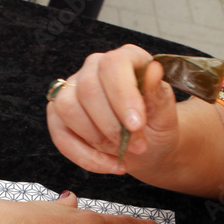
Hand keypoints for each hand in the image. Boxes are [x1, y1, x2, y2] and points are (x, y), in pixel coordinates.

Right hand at [46, 44, 179, 174]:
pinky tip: (109, 164)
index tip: (136, 124)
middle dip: (112, 126)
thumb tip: (153, 71)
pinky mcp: (58, 116)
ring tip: (123, 152)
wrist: (148, 147)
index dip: (122, 96)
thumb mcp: (165, 114)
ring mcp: (73, 90)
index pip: (113, 66)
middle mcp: (94, 69)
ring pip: (68, 109)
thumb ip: (158, 94)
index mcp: (125, 59)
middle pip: (88, 89)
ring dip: (96, 139)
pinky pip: (60, 136)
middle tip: (137, 146)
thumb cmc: (157, 125)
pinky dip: (85, 156)